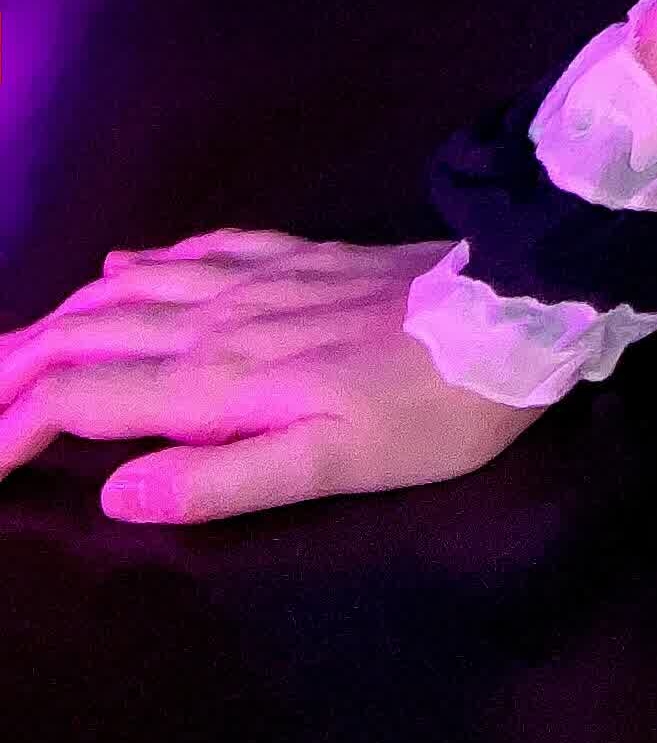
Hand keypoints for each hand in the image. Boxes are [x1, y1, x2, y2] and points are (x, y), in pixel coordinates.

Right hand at [0, 230, 554, 523]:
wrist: (518, 306)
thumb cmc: (434, 408)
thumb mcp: (334, 467)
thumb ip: (221, 480)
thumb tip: (112, 493)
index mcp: (217, 381)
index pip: (81, 399)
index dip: (11, 428)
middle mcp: (219, 319)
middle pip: (85, 334)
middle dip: (12, 366)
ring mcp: (258, 278)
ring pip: (128, 288)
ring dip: (60, 313)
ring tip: (15, 344)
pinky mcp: (299, 256)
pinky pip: (198, 249)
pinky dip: (144, 261)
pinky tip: (123, 262)